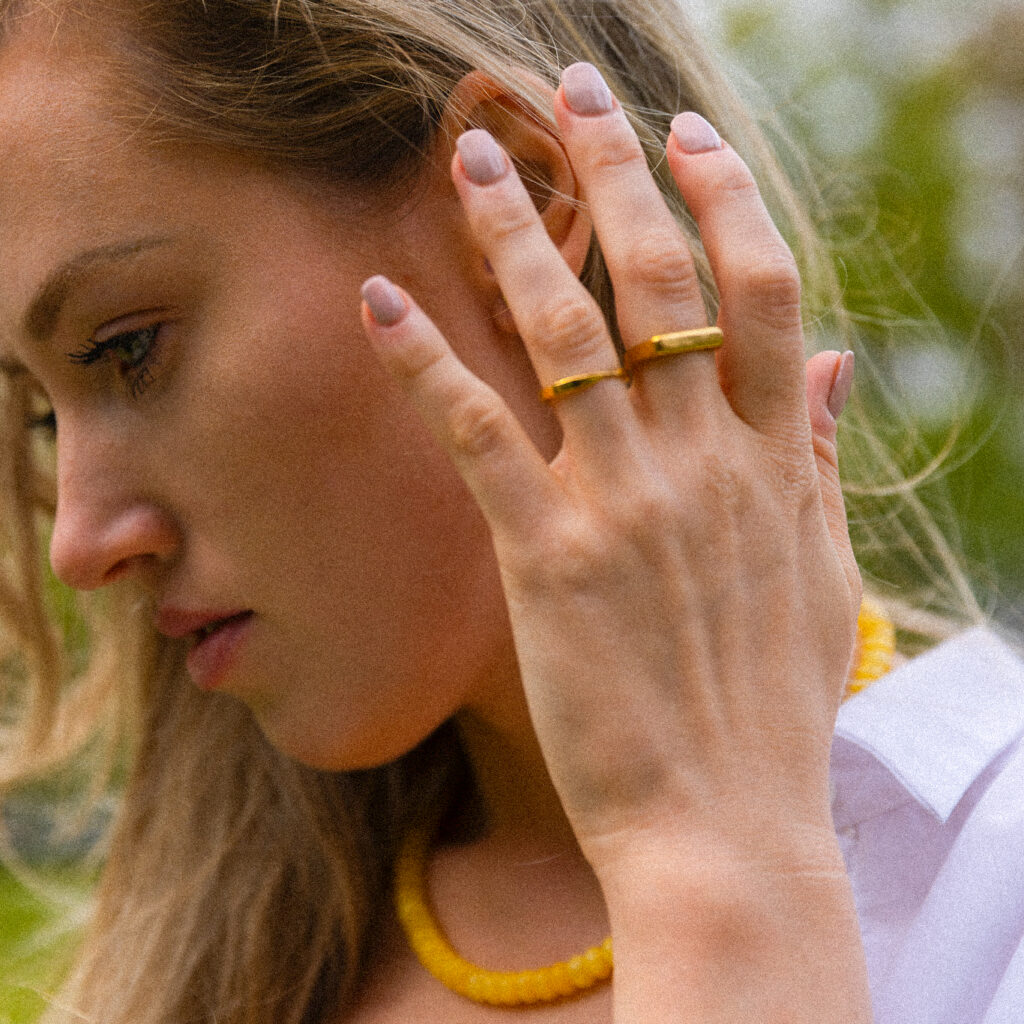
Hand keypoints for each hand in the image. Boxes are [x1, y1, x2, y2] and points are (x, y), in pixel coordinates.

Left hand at [361, 69, 858, 861]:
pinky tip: (378, 301)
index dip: (723, 200)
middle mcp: (704, 462)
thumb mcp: (821, 574)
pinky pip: (479, 433)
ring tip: (472, 156)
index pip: (760, 291)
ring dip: (516, 233)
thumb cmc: (770, 711)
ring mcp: (624, 503)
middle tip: (574, 91)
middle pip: (659, 279)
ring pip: (565, 331)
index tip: (686, 138)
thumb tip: (840, 363)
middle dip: (618, 171)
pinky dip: (425, 361)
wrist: (726, 827)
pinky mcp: (548, 559)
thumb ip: (823, 460)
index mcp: (777, 463)